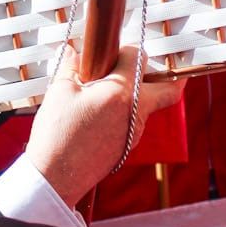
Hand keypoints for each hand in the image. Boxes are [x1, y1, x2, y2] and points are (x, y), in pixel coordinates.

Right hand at [25, 45, 184, 206]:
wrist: (56, 177)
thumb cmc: (57, 134)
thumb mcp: (60, 92)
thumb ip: (70, 67)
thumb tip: (71, 51)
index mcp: (121, 92)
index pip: (138, 57)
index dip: (126, 49)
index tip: (113, 52)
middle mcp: (136, 112)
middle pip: (169, 89)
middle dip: (167, 75)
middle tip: (152, 66)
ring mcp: (135, 132)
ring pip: (150, 105)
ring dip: (140, 92)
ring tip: (112, 88)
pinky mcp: (128, 146)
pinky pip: (136, 122)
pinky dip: (127, 111)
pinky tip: (103, 111)